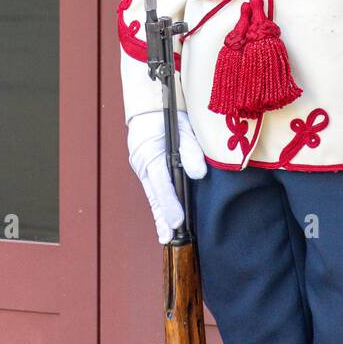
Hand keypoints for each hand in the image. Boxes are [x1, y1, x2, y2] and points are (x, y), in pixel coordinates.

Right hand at [127, 109, 206, 242]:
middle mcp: (144, 164)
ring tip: (166, 236)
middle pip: (154, 195)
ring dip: (159, 215)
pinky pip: (153, 190)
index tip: (177, 221)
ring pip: (152, 195)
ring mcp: (143, 168)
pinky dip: (159, 205)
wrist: (149, 105)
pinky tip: (165, 220)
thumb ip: (190, 150)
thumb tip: (199, 174)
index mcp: (151, 154)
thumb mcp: (182, 127)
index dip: (170, 204)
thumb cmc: (168, 115)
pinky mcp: (147, 169)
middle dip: (162, 217)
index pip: (161, 183)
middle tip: (169, 238)